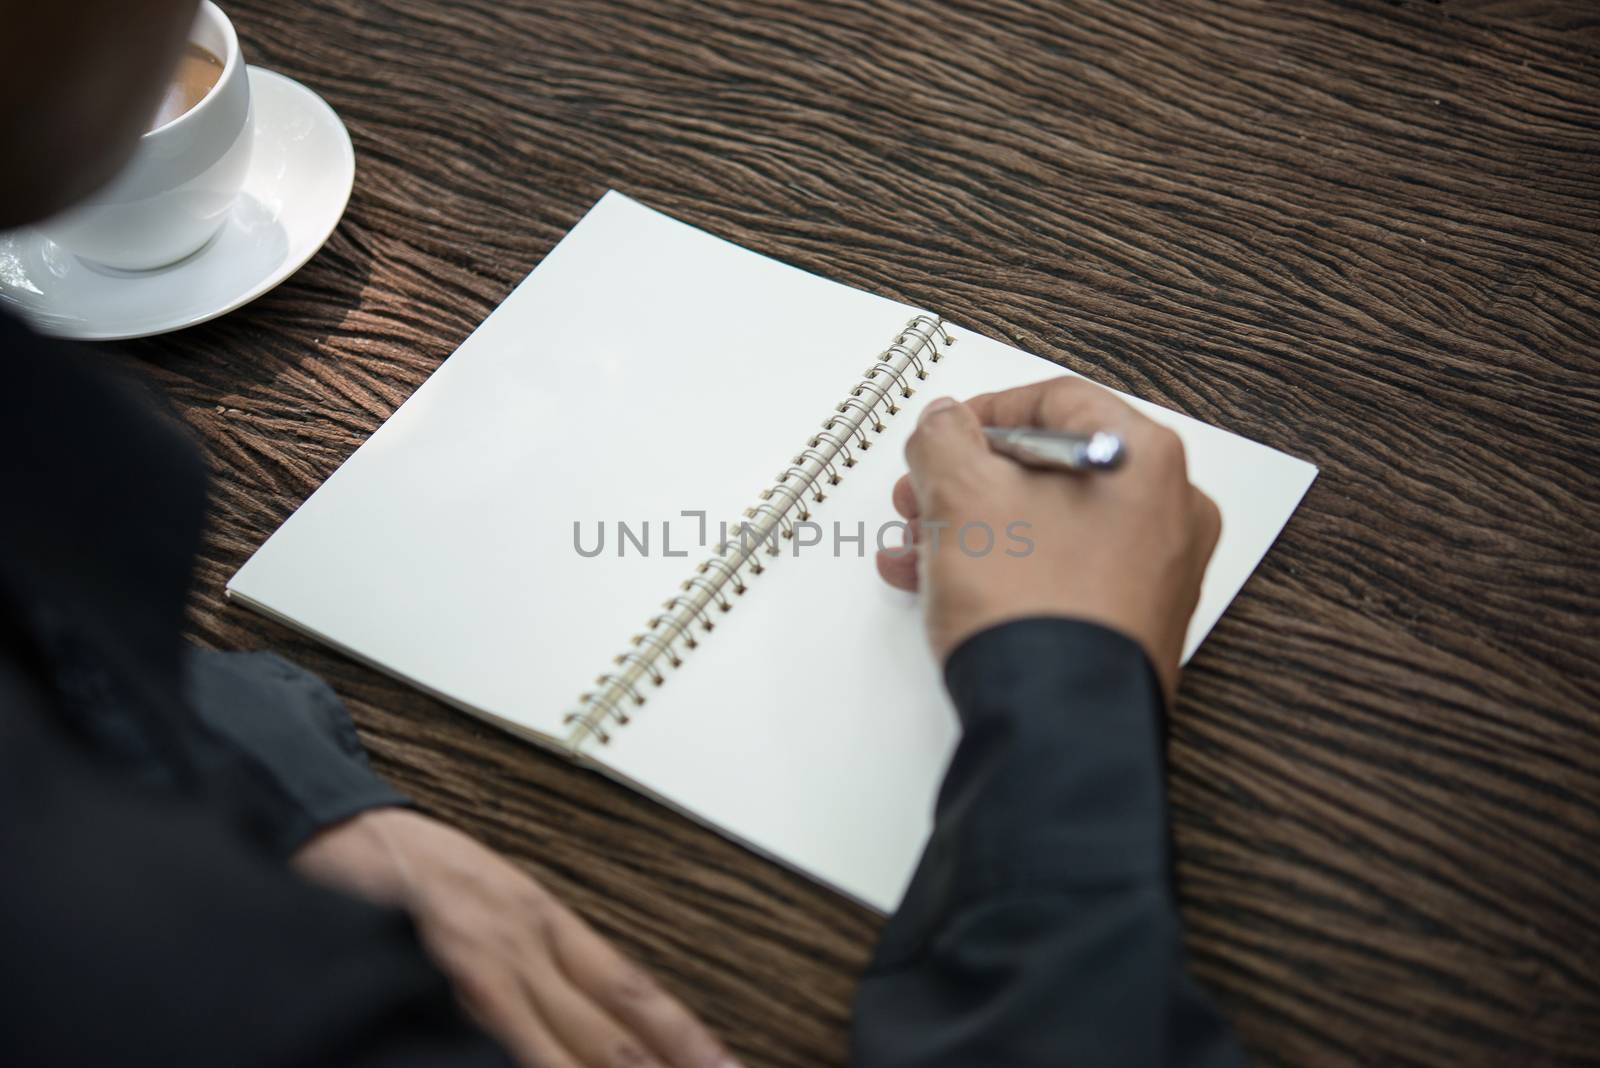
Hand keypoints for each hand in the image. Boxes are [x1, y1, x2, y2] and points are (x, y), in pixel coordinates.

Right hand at [293, 807, 739, 1067]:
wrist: (331, 828)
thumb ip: (538, 949)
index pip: (631, 988)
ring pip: (565, 1049)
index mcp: (544, 917)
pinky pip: (498, 1044)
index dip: (683, 1035)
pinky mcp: (439, 984)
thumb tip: (592, 1005)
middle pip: (610, 1032)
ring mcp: (482, 969)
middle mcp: (524, 944)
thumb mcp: (493, 894)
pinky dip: (532, 1062)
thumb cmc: (406, 866)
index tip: (725, 1065)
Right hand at [876, 376, 1220, 700]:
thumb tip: (944, 423)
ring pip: (1050, 526)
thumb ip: (944, 439)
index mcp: (1144, 457)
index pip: (1056, 400)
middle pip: (1051, 468)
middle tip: (922, 499)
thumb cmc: (1030, 608)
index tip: (941, 436)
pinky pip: (1061, 574)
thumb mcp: (960, 495)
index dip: (983, 413)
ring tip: (918, 553)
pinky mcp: (1132, 623)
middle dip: (969, 483)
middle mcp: (1168, 511)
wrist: (1055, 722)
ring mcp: (1156, 573)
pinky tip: (947, 586)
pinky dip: (1005, 570)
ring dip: (974, 529)